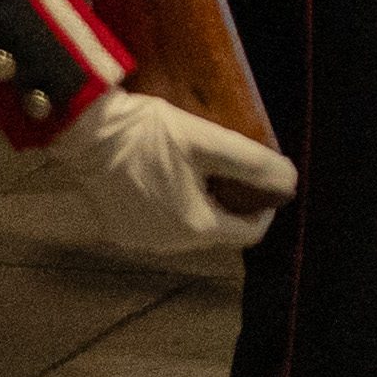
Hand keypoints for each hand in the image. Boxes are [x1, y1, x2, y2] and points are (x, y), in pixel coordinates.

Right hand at [44, 88, 298, 255]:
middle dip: (233, 202)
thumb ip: (253, 164)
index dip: (265, 208)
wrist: (86, 133)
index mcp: (193, 228)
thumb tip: (290, 182)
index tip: (267, 181)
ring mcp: (137, 239)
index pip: (248, 233)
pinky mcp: (117, 228)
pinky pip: (160, 223)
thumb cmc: (150, 134)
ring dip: (203, 203)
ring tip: (203, 169)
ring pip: (189, 227)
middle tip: (233, 168)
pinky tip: (171, 176)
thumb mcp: (210, 142)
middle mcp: (165, 244)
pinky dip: (174, 205)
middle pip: (218, 230)